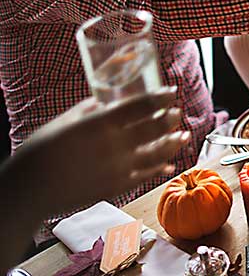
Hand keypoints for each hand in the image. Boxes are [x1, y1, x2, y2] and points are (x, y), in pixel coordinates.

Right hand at [21, 88, 186, 214]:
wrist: (28, 191)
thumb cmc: (40, 152)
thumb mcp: (64, 122)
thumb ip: (89, 110)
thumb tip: (105, 104)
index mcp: (101, 124)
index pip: (141, 106)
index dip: (161, 98)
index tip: (171, 93)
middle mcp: (115, 145)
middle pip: (155, 128)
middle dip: (170, 119)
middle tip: (176, 112)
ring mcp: (119, 168)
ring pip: (157, 153)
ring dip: (173, 143)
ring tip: (183, 135)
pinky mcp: (117, 187)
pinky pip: (146, 175)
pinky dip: (160, 168)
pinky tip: (168, 164)